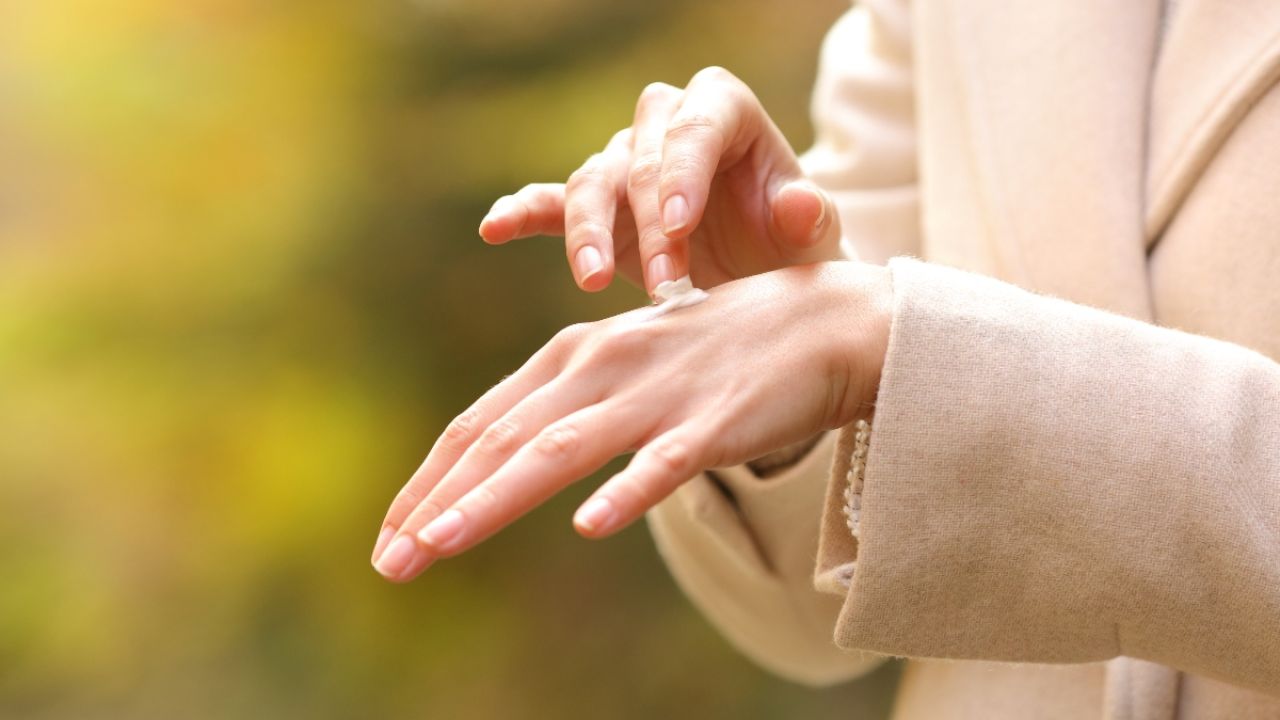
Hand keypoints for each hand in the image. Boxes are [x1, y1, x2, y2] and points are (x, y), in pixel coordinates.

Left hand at [370, 261, 890, 581]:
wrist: (822, 323)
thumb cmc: (718, 351)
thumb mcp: (627, 369)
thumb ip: (570, 407)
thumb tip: (508, 460)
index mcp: (575, 356)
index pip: (481, 420)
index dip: (429, 479)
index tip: (391, 535)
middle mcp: (602, 368)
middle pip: (502, 437)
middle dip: (438, 501)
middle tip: (389, 562)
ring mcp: (656, 395)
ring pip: (560, 449)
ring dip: (492, 498)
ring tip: (438, 545)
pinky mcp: (715, 421)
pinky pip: (665, 462)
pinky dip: (627, 490)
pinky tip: (592, 523)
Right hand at [477, 66, 843, 298]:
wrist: (762, 287)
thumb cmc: (793, 254)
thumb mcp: (814, 241)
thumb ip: (809, 218)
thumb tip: (796, 204)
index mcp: (726, 113)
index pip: (698, 124)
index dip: (684, 171)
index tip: (681, 226)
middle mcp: (667, 128)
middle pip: (640, 157)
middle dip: (650, 222)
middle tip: (669, 285)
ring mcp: (625, 166)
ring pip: (592, 181)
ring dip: (590, 232)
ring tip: (594, 281)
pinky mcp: (596, 209)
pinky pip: (550, 203)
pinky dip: (522, 213)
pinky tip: (495, 229)